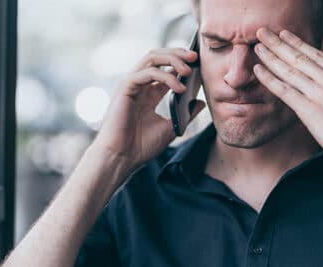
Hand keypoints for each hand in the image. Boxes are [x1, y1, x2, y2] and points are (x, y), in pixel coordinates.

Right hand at [92, 48, 205, 169]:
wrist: (122, 158)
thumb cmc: (141, 146)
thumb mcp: (171, 127)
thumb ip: (185, 113)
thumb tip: (201, 101)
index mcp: (148, 93)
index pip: (165, 68)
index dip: (182, 63)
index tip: (199, 64)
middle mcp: (138, 85)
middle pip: (158, 57)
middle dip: (177, 53)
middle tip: (195, 57)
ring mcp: (131, 84)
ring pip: (152, 58)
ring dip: (173, 60)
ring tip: (189, 69)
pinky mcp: (125, 87)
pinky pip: (148, 72)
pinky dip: (166, 77)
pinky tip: (179, 88)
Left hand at [252, 28, 322, 163]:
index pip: (318, 57)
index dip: (299, 44)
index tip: (286, 36)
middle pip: (300, 58)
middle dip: (279, 44)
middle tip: (263, 33)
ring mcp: (319, 94)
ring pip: (290, 71)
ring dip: (271, 57)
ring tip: (257, 47)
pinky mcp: (308, 110)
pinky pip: (284, 91)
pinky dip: (269, 79)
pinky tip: (258, 70)